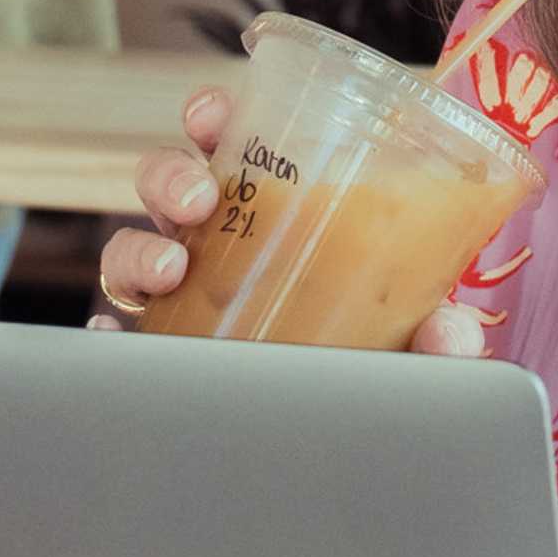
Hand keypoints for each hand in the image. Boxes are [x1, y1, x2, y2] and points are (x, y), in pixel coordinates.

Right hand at [88, 82, 491, 356]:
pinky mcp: (155, 354)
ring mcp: (178, 303)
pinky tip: (115, 337)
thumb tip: (451, 330)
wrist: (347, 443)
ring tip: (168, 271)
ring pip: (130, 254)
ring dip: (136, 250)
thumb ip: (436, 338)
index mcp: (272, 214)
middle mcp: (216, 249)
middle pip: (169, 192)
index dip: (209, 117)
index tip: (211, 113)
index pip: (232, 148)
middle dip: (169, 178)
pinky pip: (114, 336)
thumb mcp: (408, 342)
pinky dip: (105, 334)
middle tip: (197, 200)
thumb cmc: (370, 362)